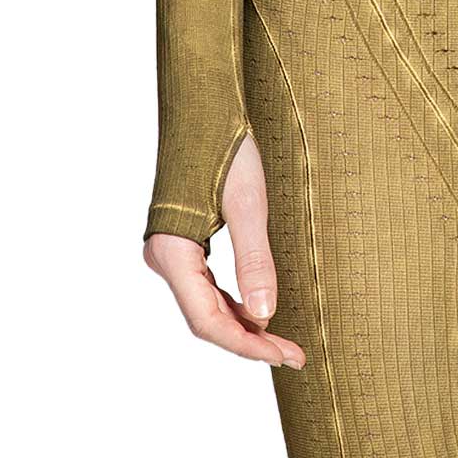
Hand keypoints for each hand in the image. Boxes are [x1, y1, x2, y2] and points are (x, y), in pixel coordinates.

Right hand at [143, 134, 305, 368]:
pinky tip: (260, 309)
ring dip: (243, 323)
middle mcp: (163, 256)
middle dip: (249, 340)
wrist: (204, 102)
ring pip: (205, 304)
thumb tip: (266, 315)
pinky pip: (206, 284)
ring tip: (284, 340)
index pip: (206, 320)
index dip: (246, 344)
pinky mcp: (182, 240)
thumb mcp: (248, 202)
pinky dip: (234, 301)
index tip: (284, 355)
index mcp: (172, 250)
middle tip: (294, 354)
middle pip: (205, 318)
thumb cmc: (226, 144)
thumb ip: (255, 260)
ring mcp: (170, 249)